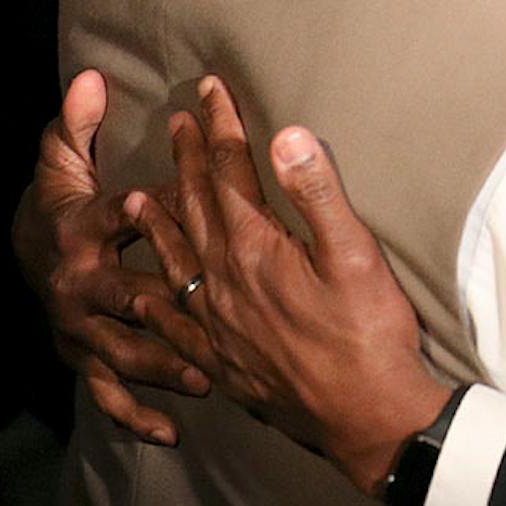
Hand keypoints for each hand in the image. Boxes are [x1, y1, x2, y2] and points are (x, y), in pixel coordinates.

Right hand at [12, 70, 214, 444]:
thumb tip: (89, 77)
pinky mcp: (85, 360)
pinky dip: (137, 415)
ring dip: (161, 362)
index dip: (142, 209)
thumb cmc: (62, 200)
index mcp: (83, 230)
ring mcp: (81, 329)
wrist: (26, 255)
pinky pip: (109, 394)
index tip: (171, 204)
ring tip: (203, 376)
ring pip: (123, 349)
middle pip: (125, 292)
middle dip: (164, 300)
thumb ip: (78, 122)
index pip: (116, 216)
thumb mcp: (64, 159)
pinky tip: (173, 431)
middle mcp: (80, 285)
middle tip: (209, 312)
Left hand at [124, 76, 451, 495]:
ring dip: (158, 223)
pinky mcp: (220, 359)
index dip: (221, 126)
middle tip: (174, 122)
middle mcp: (225, 281)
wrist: (365, 416)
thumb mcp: (355, 254)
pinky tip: (143, 298)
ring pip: (175, 261)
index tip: (210, 89)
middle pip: (197, 207)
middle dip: (186, 160)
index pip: (231, 171)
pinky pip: (174, 323)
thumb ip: (317, 192)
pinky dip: (155, 301)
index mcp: (256, 248)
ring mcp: (217, 324)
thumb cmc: (369, 331)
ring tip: (136, 196)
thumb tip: (285, 134)